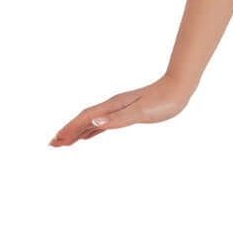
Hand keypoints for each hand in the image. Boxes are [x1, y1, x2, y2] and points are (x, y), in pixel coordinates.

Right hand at [48, 75, 192, 145]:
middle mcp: (113, 106)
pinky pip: (103, 122)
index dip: (70, 129)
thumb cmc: (163, 101)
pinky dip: (92, 129)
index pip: (86, 119)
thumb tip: (94, 123)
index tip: (57, 140)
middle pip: (84, 120)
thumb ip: (118, 118)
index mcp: (113, 106)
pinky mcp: (127, 111)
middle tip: (53, 144)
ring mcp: (119, 108)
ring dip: (77, 131)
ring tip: (65, 142)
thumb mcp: (141, 112)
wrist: (179, 88)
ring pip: (92, 121)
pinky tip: (89, 134)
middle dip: (68, 131)